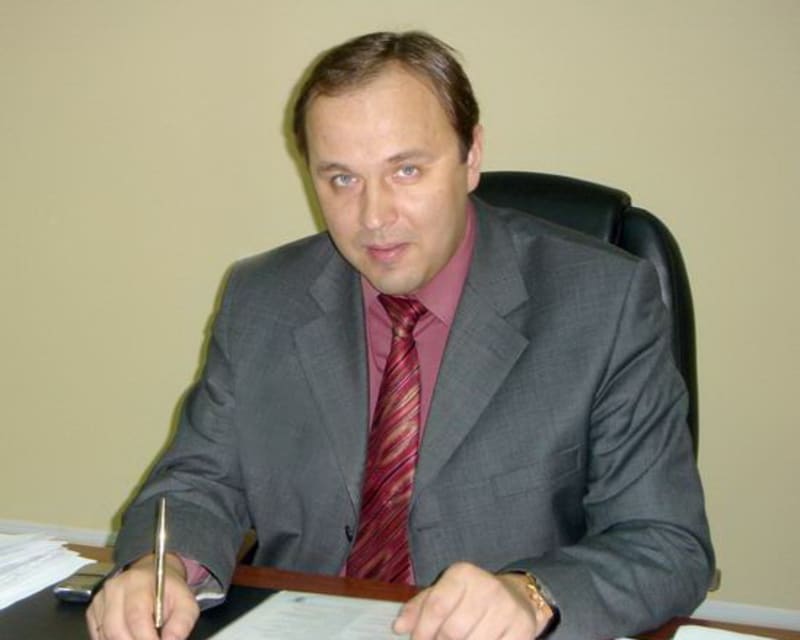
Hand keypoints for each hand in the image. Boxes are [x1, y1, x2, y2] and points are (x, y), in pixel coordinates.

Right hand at [86, 553, 198, 639]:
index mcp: (139, 583)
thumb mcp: (185, 602)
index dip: (146, 639)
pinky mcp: (93, 611)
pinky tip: (129, 636)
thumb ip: (182, 622)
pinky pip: (98, 636)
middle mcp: (115, 589)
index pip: (136, 618)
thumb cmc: (167, 590)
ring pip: (106, 636)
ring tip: (143, 636)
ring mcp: (100, 600)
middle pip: (117, 631)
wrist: (151, 575)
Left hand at [393, 562, 550, 638]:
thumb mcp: (444, 593)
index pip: (436, 606)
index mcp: (463, 574)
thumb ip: (419, 608)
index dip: (422, 631)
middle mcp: (487, 586)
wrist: (516, 597)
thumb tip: (399, 627)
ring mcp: (507, 607)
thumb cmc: (470, 598)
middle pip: (453, 631)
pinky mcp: (522, 628)